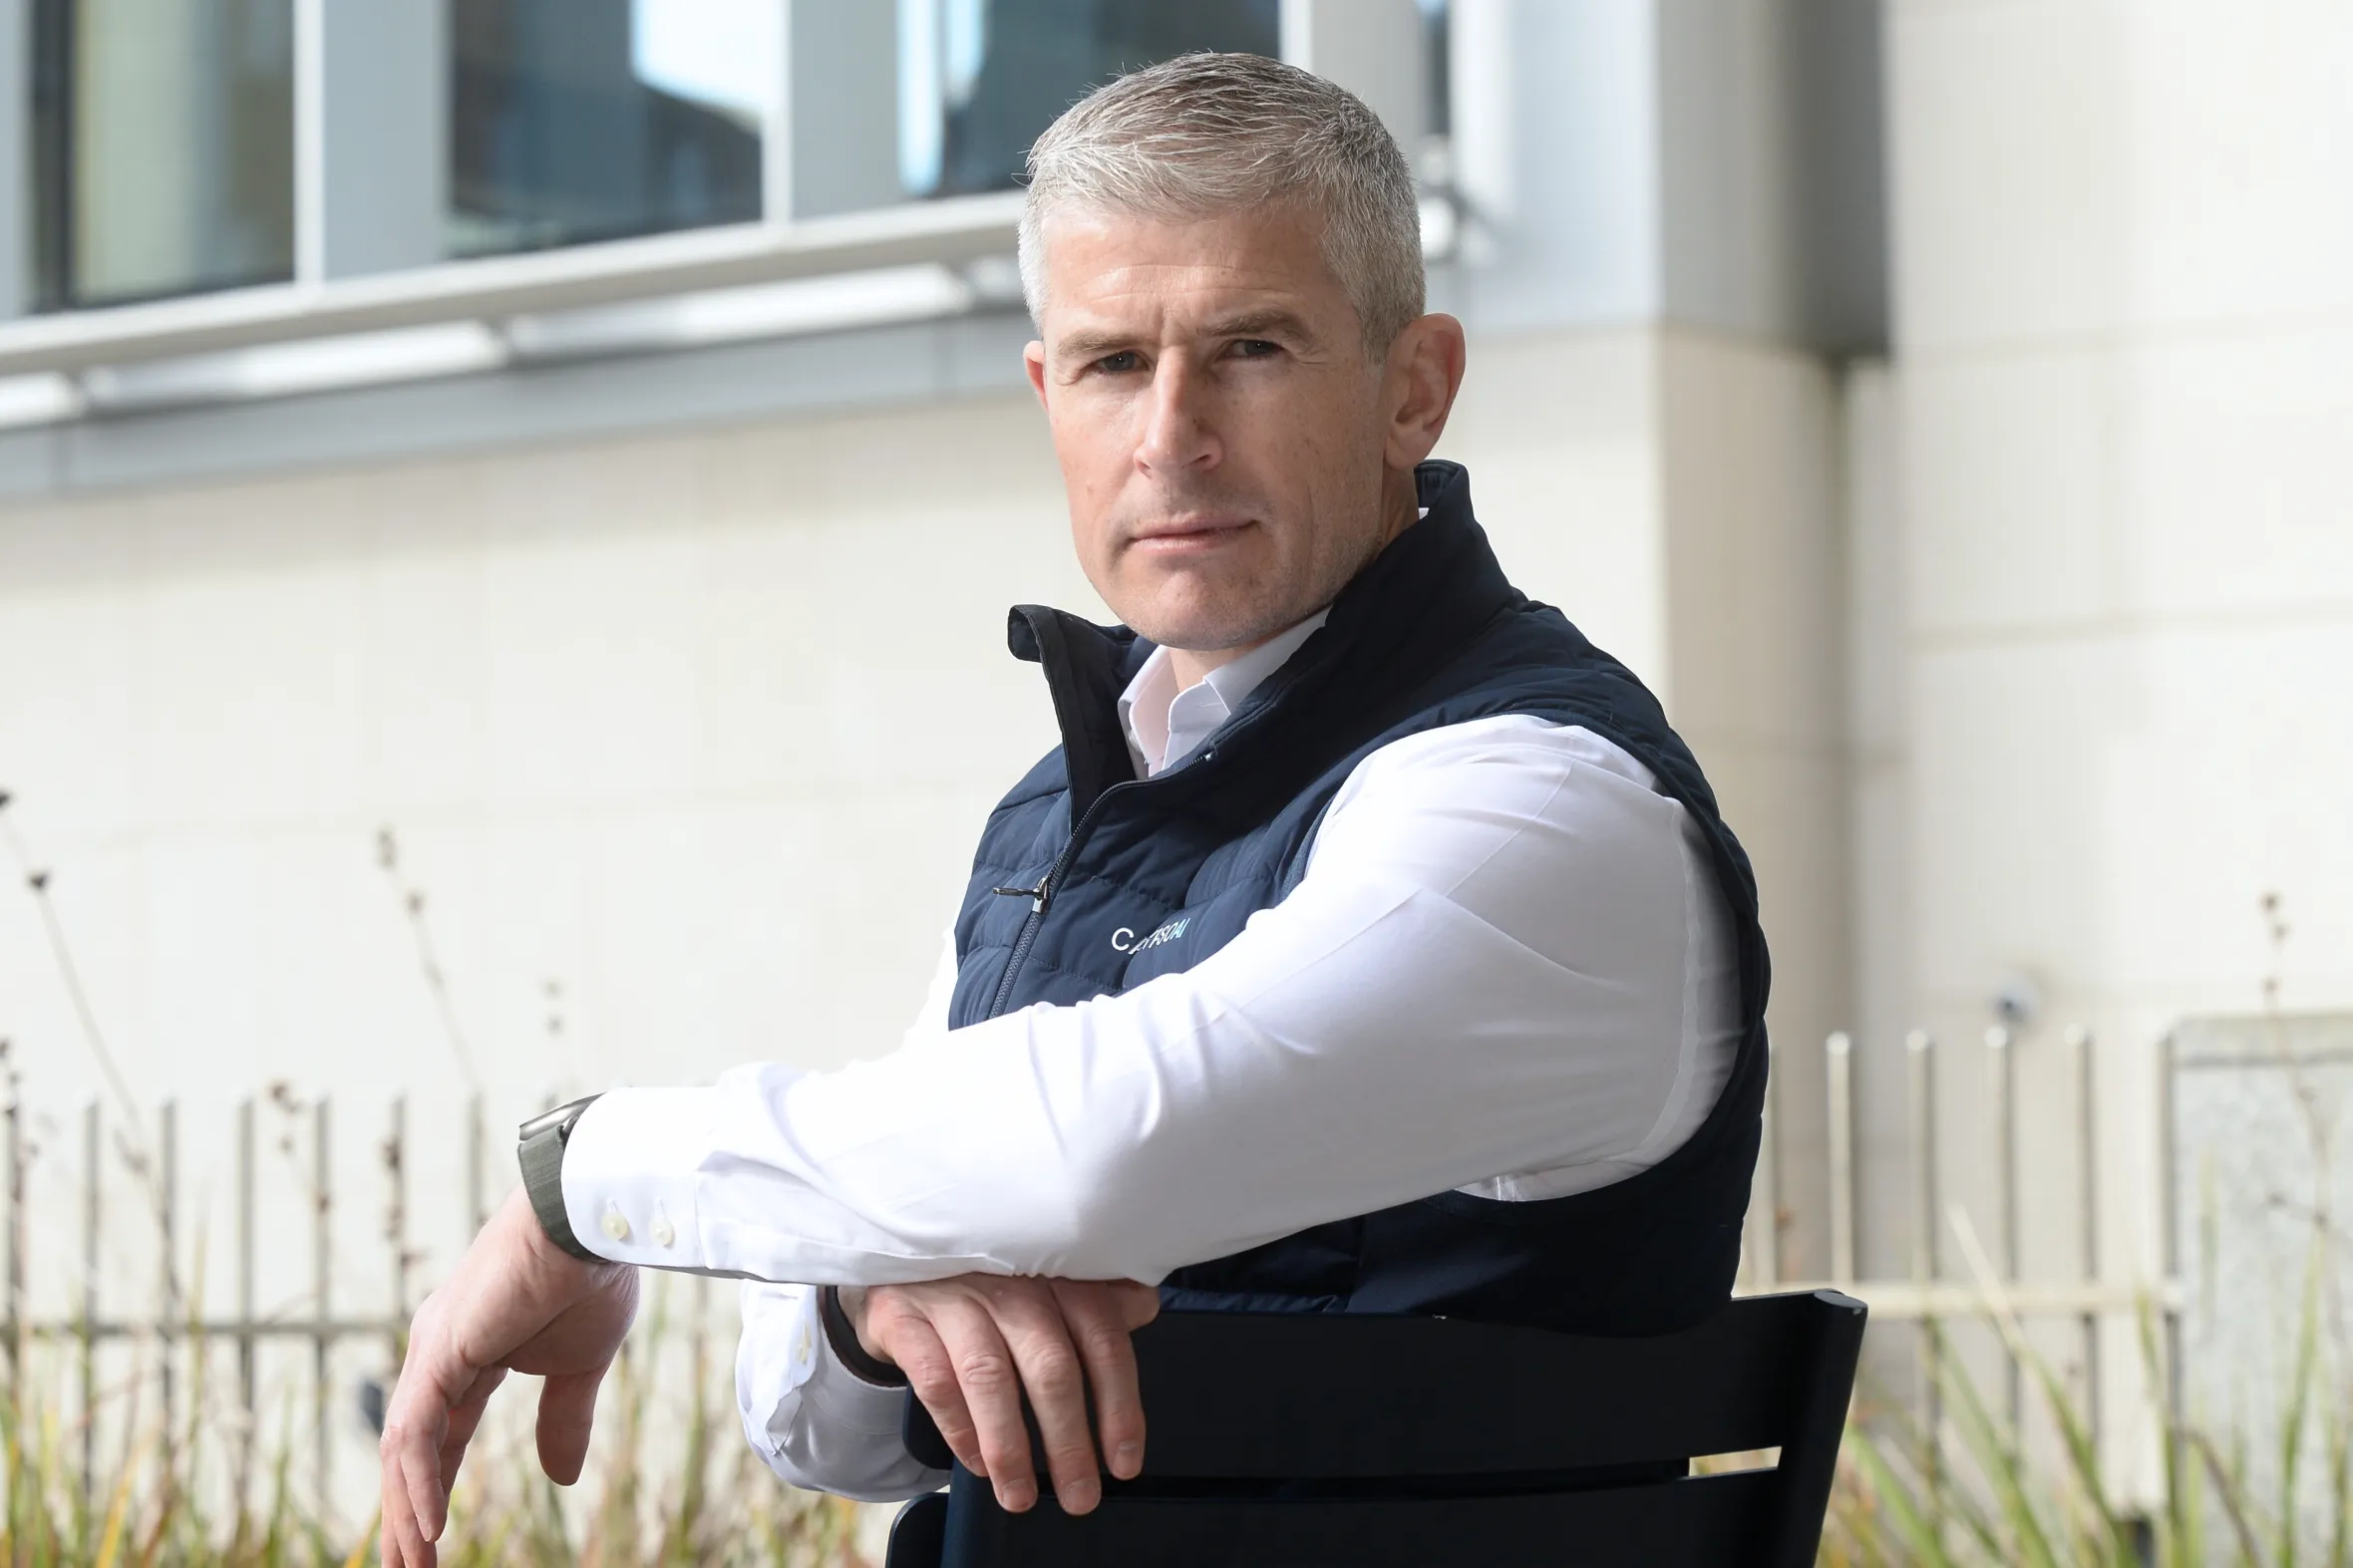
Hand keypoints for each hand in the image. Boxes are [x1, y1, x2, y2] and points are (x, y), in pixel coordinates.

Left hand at [379, 1186, 639, 1567]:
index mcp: (467, 1353)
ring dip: (406, 1512)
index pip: (438, 1437)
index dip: (433, 1490)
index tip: (431, 1547)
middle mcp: (437, 1352)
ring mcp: (433, 1350)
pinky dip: (420, 1483)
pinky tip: (431, 1527)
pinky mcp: (440, 1349)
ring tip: (415, 1566)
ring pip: (402, 1449)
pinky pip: (416, 1432)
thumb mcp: (581, 1366)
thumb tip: (560, 1478)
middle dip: (405, 1515)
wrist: (597, 1218)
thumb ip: (562, 1419)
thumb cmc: (594, 1273)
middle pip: (407, 1451)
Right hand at [841, 1275, 1159, 1514]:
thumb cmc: (989, 1280)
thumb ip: (1098, 1297)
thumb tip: (1143, 1307)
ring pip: (990, 1378)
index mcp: (1057, 1273)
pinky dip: (959, 1429)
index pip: (1101, 1340)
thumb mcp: (1047, 1277)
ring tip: (1021, 1496)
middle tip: (1079, 1495)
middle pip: (1050, 1366)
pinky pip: (936, 1381)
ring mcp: (955, 1298)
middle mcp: (1010, 1281)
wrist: (904, 1262)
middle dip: (1069, 1441)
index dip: (1118, 1407)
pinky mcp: (905, 1318)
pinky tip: (977, 1464)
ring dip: (1009, 1446)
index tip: (1123, 1462)